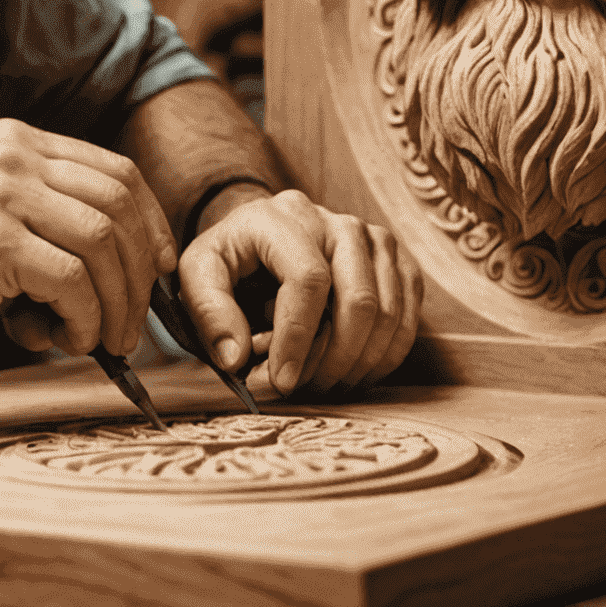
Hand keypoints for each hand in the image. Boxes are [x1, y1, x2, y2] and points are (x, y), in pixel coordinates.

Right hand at [0, 119, 176, 360]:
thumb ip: (33, 214)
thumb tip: (104, 265)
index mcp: (12, 142)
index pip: (114, 171)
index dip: (150, 223)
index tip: (157, 268)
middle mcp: (12, 157)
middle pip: (122, 203)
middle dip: (142, 271)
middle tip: (134, 321)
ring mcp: (2, 196)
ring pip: (107, 243)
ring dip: (118, 303)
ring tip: (99, 340)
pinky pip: (74, 282)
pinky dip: (85, 319)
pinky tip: (64, 339)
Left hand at [178, 190, 421, 397]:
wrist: (261, 238)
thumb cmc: (230, 260)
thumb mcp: (198, 274)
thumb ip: (208, 310)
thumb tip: (236, 358)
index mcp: (280, 216)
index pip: (308, 279)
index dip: (297, 337)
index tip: (282, 380)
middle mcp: (333, 219)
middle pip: (358, 299)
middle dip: (333, 358)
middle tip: (306, 390)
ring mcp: (370, 237)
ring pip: (388, 312)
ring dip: (359, 362)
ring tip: (325, 384)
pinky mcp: (393, 259)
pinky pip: (407, 315)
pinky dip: (384, 354)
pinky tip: (353, 370)